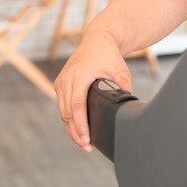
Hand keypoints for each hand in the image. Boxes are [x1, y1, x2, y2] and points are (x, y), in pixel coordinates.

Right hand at [54, 29, 131, 151]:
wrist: (97, 40)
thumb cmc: (109, 55)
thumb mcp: (121, 72)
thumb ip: (123, 90)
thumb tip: (126, 110)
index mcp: (80, 75)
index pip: (77, 106)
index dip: (80, 125)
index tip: (86, 140)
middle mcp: (67, 78)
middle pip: (67, 113)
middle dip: (76, 132)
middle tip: (87, 147)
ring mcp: (61, 81)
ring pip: (63, 111)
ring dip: (72, 128)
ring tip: (83, 142)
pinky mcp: (60, 83)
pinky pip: (63, 105)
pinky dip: (69, 118)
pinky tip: (77, 128)